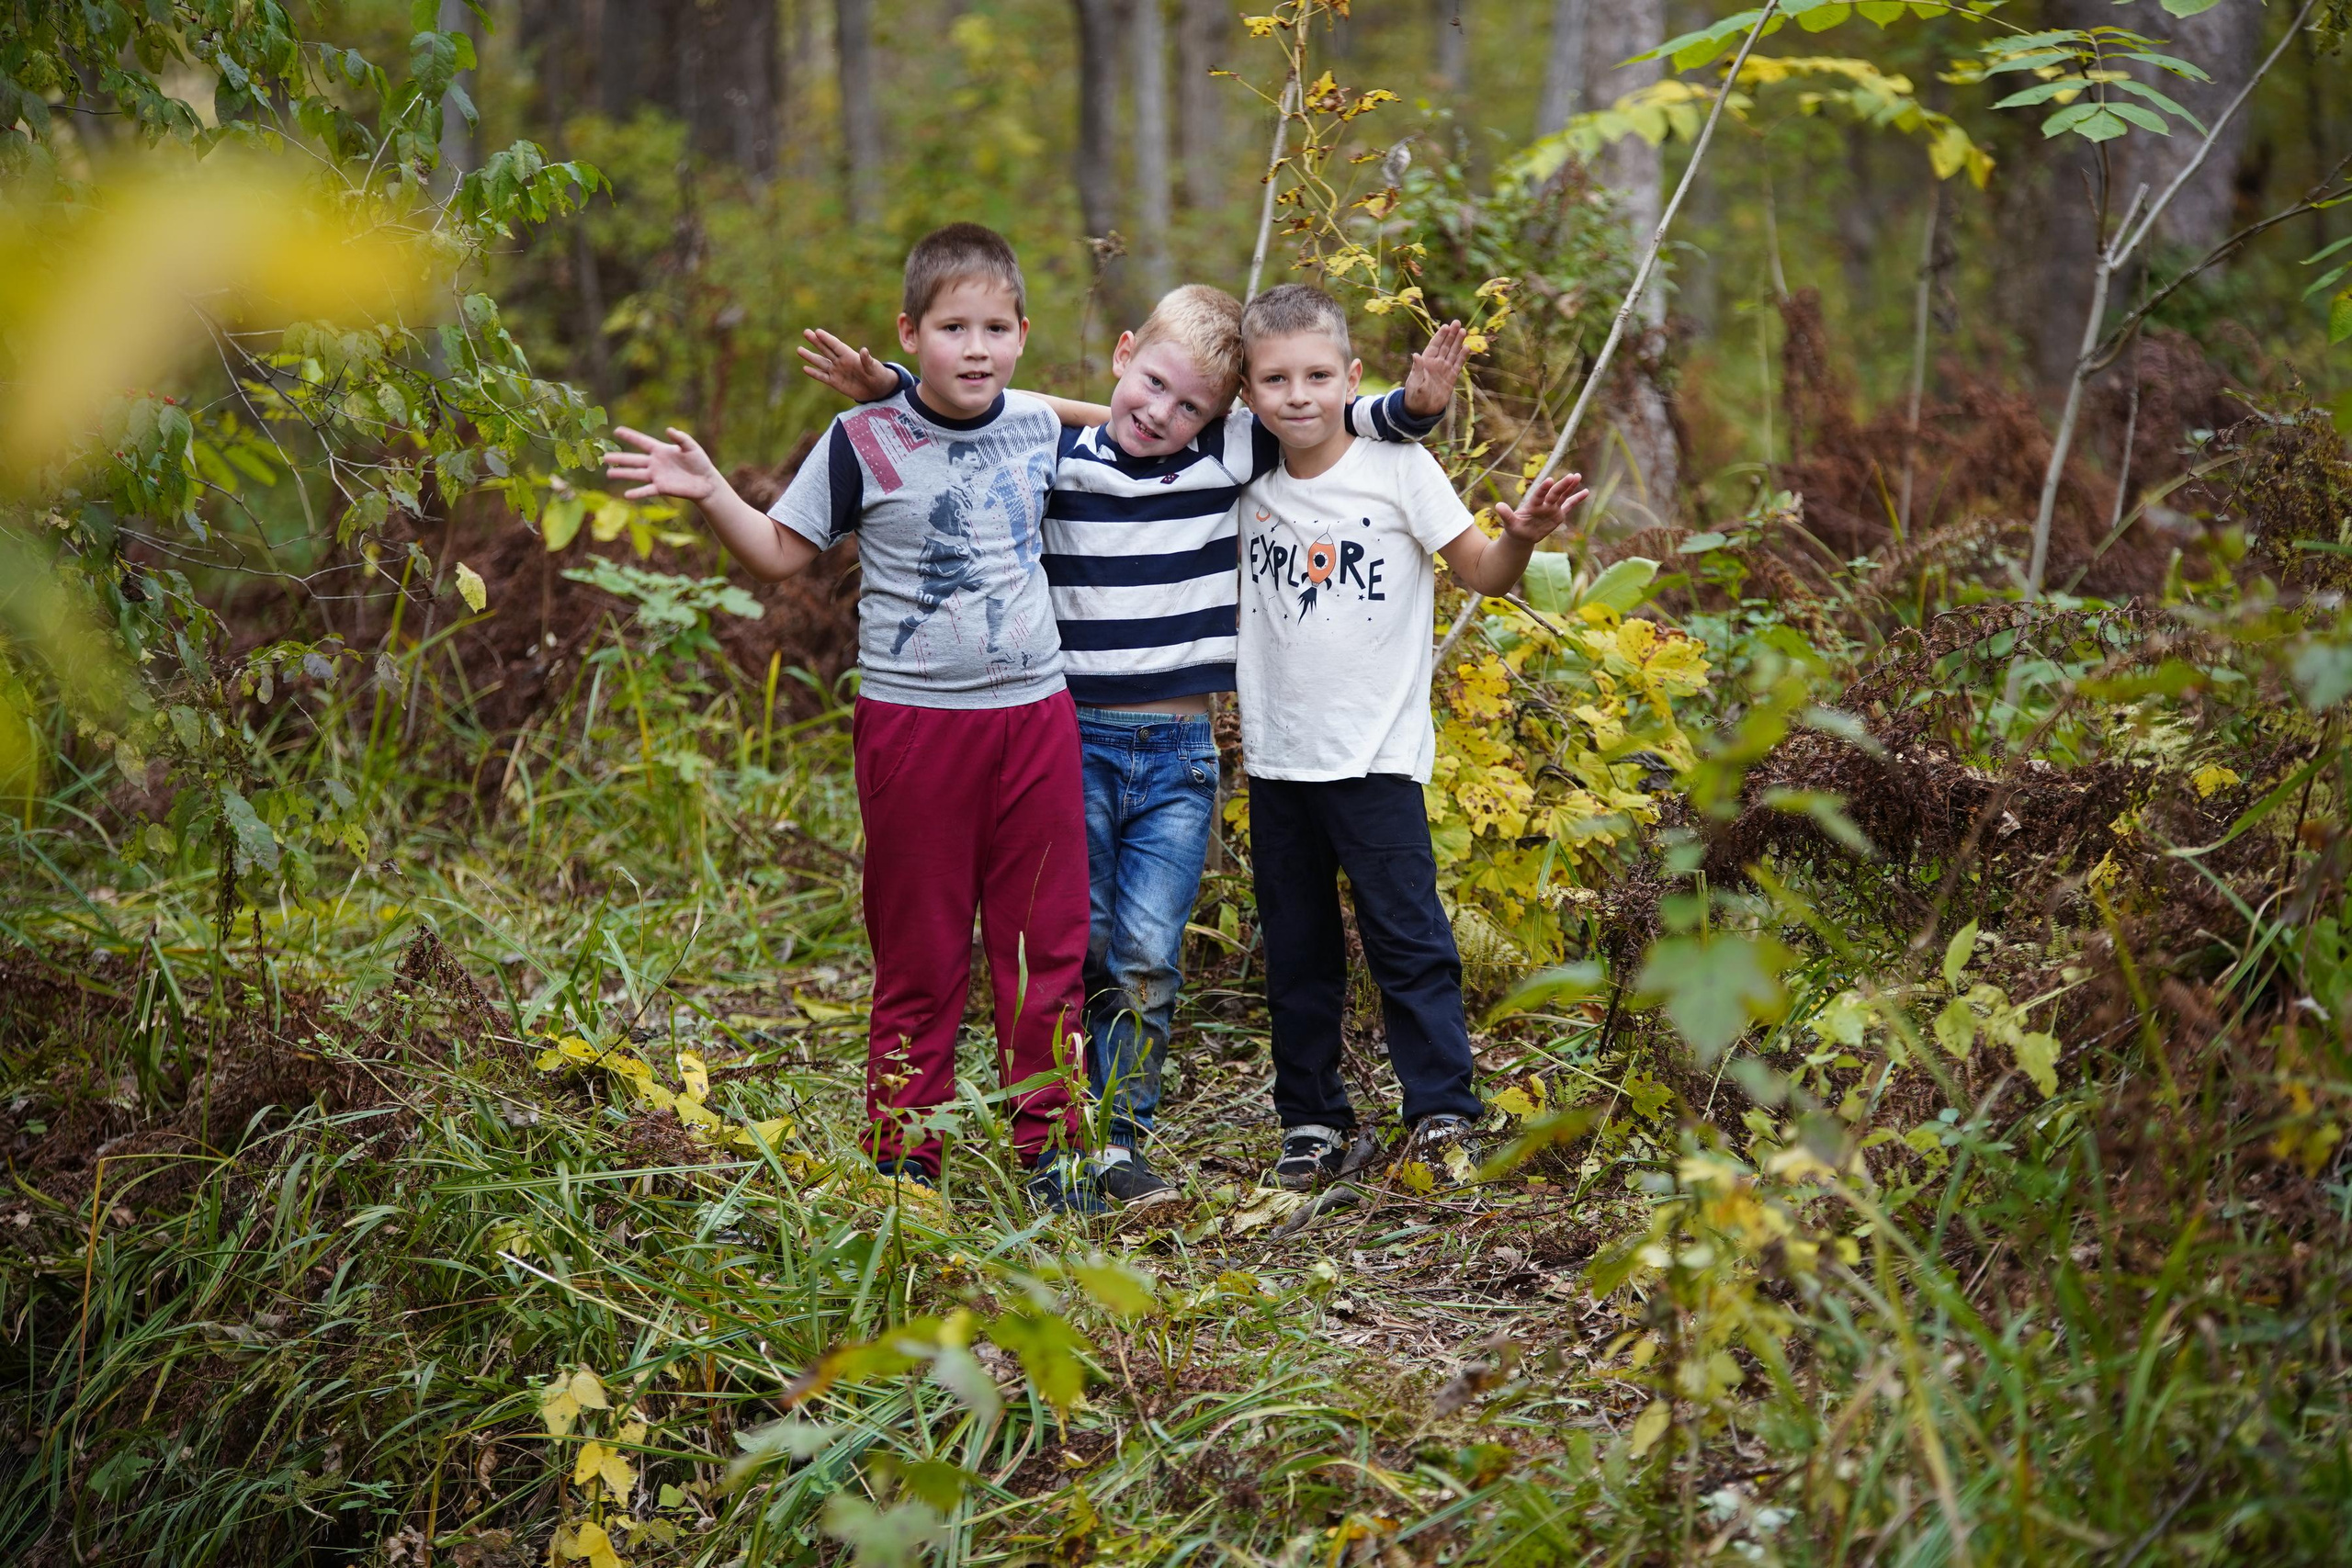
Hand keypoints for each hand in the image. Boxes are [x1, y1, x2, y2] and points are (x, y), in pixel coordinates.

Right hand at [603, 425, 722, 503]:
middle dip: (619, 458)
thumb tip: (669, 430)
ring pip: (636, 474)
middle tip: (604, 456)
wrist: (706, 482)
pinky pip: (647, 490)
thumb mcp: (691, 447)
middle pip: (634, 459)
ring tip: (609, 473)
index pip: (642, 441)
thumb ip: (680, 438)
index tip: (616, 430)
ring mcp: (657, 476)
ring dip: (623, 474)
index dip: (630, 436)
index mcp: (660, 450)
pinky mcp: (661, 488)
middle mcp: (655, 463)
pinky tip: (626, 494)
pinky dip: (637, 493)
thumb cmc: (699, 462)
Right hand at [797, 327, 898, 402]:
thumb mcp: (875, 369)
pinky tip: (805, 368)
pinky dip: (814, 373)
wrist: (877, 390)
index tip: (817, 331)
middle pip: (826, 350)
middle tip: (805, 332)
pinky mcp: (835, 382)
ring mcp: (837, 371)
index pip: (836, 345)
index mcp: (850, 356)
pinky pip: (823, 377)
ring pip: (821, 362)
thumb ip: (867, 361)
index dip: (827, 338)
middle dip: (816, 341)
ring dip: (810, 356)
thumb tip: (864, 350)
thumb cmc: (878, 376)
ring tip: (799, 349)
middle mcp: (841, 361)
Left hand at [1401, 320, 1467, 417]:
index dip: (1440, 336)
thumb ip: (1417, 368)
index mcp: (1426, 362)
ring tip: (1463, 331)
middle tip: (1457, 322)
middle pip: (1445, 346)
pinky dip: (1462, 357)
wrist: (1422, 410)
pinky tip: (1466, 347)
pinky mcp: (1451, 378)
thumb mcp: (1414, 382)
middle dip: (1451, 334)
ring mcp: (1444, 369)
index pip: (1434, 345)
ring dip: (1458, 342)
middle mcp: (1436, 363)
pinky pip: (1458, 365)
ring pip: (1453, 353)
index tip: (1445, 326)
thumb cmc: (1414, 396)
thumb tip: (1416, 355)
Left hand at [1495, 472, 1588, 542]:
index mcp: (1533, 505)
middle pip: (1554, 494)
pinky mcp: (1558, 514)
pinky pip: (1569, 505)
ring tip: (1577, 476)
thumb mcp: (1510, 524)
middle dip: (1562, 485)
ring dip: (1570, 487)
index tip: (1550, 480)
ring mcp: (1552, 509)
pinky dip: (1577, 499)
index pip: (1539, 495)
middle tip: (1571, 476)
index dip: (1544, 489)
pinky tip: (1586, 491)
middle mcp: (1544, 505)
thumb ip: (1506, 515)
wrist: (1522, 535)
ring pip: (1563, 496)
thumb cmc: (1515, 529)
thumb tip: (1497, 506)